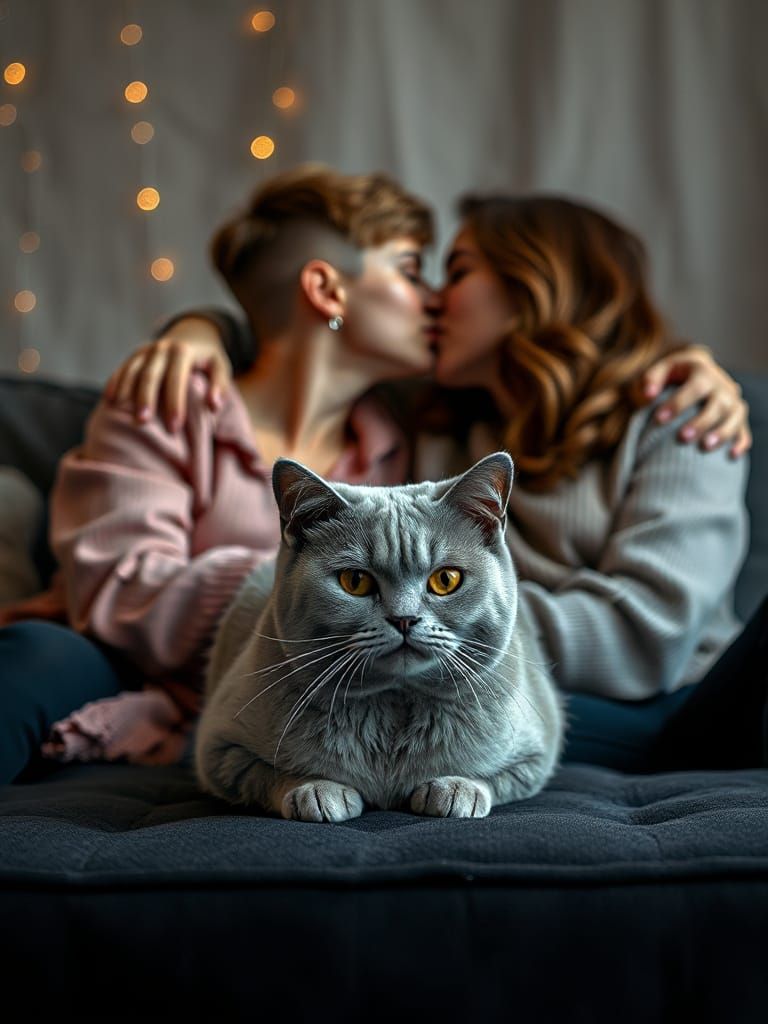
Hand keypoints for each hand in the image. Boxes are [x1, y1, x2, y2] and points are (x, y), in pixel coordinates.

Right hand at [104, 316, 232, 430]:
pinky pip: (123, 368)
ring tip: (119, 413)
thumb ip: (220, 386)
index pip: (177, 379)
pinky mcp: (136, 354)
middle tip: (142, 423)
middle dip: (145, 398)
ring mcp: (147, 350)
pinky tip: (111, 400)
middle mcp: (162, 348)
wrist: (193, 334)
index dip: (174, 403)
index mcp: (183, 351)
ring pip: (132, 370)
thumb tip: (213, 406)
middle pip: (150, 375)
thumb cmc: (208, 359)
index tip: (174, 427)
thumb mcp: (220, 367)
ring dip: (126, 391)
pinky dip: (115, 381)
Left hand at [639, 345, 750, 457]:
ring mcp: (734, 402)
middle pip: (718, 404)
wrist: (698, 371)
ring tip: (705, 447)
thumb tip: (648, 395)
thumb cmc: (675, 375)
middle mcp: (723, 386)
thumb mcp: (662, 370)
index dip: (678, 403)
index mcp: (704, 371)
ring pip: (735, 417)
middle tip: (683, 437)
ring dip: (722, 433)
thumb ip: (652, 379)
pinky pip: (744, 431)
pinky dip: (740, 442)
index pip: (695, 387)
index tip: (659, 419)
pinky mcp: (739, 417)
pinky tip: (731, 455)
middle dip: (701, 422)